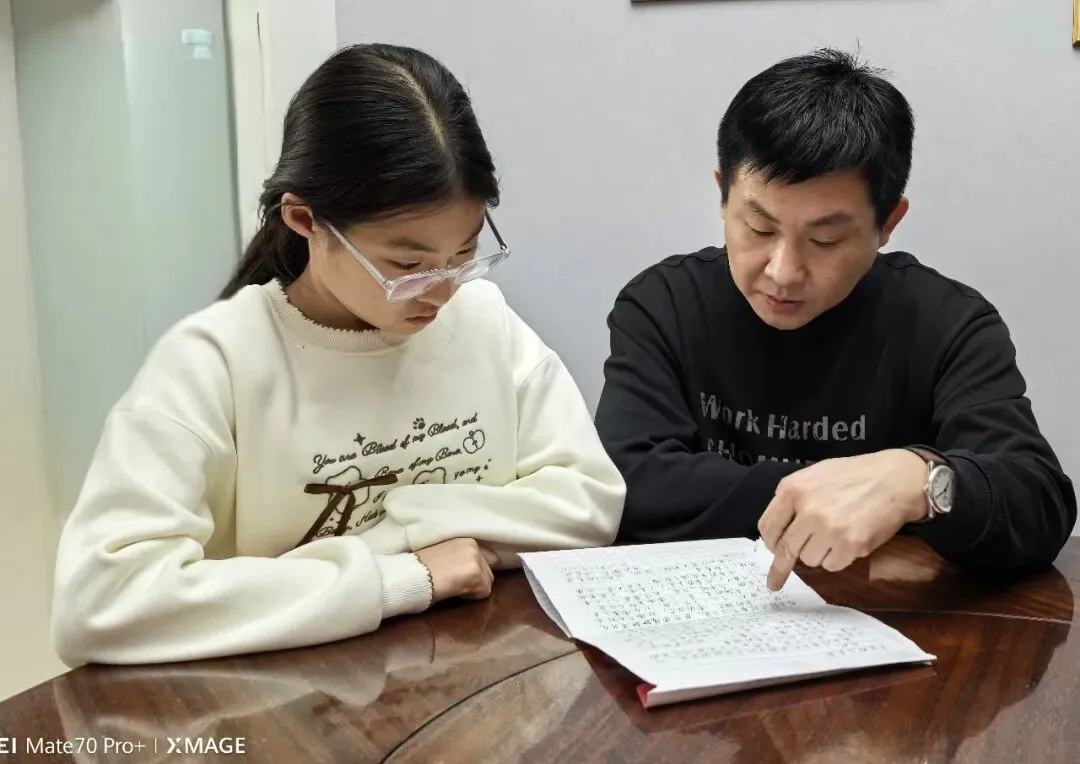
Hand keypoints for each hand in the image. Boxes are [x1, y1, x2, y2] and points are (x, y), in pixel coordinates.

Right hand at [414, 538, 498, 602]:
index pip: (486, 557)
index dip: (477, 570)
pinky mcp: (476, 575)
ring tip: (455, 587)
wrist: (412, 575)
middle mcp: (474, 547)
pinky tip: (455, 592)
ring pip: (487, 582)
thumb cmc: (421, 568)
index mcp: (467, 540)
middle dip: (477, 579)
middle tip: (456, 583)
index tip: (465, 577)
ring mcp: (476, 560)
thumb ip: (461, 557)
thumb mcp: (445, 554)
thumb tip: (475, 568)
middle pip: (489, 571)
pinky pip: (484, 592)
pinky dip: (472, 596)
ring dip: (474, 588)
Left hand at [758, 449, 927, 590]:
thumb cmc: (854, 475)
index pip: (768, 526)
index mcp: (793, 489)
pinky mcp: (849, 545)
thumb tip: (778, 528)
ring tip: (835, 535)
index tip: (771, 552)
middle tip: (775, 581)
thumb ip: (793, 498)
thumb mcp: (814, 475)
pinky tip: (849, 540)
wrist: (895, 479)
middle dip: (782, 566)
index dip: (770, 542)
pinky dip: (838, 558)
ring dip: (818, 554)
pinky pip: (831, 565)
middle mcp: (807, 509)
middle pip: (785, 549)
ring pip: (809, 559)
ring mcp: (828, 529)